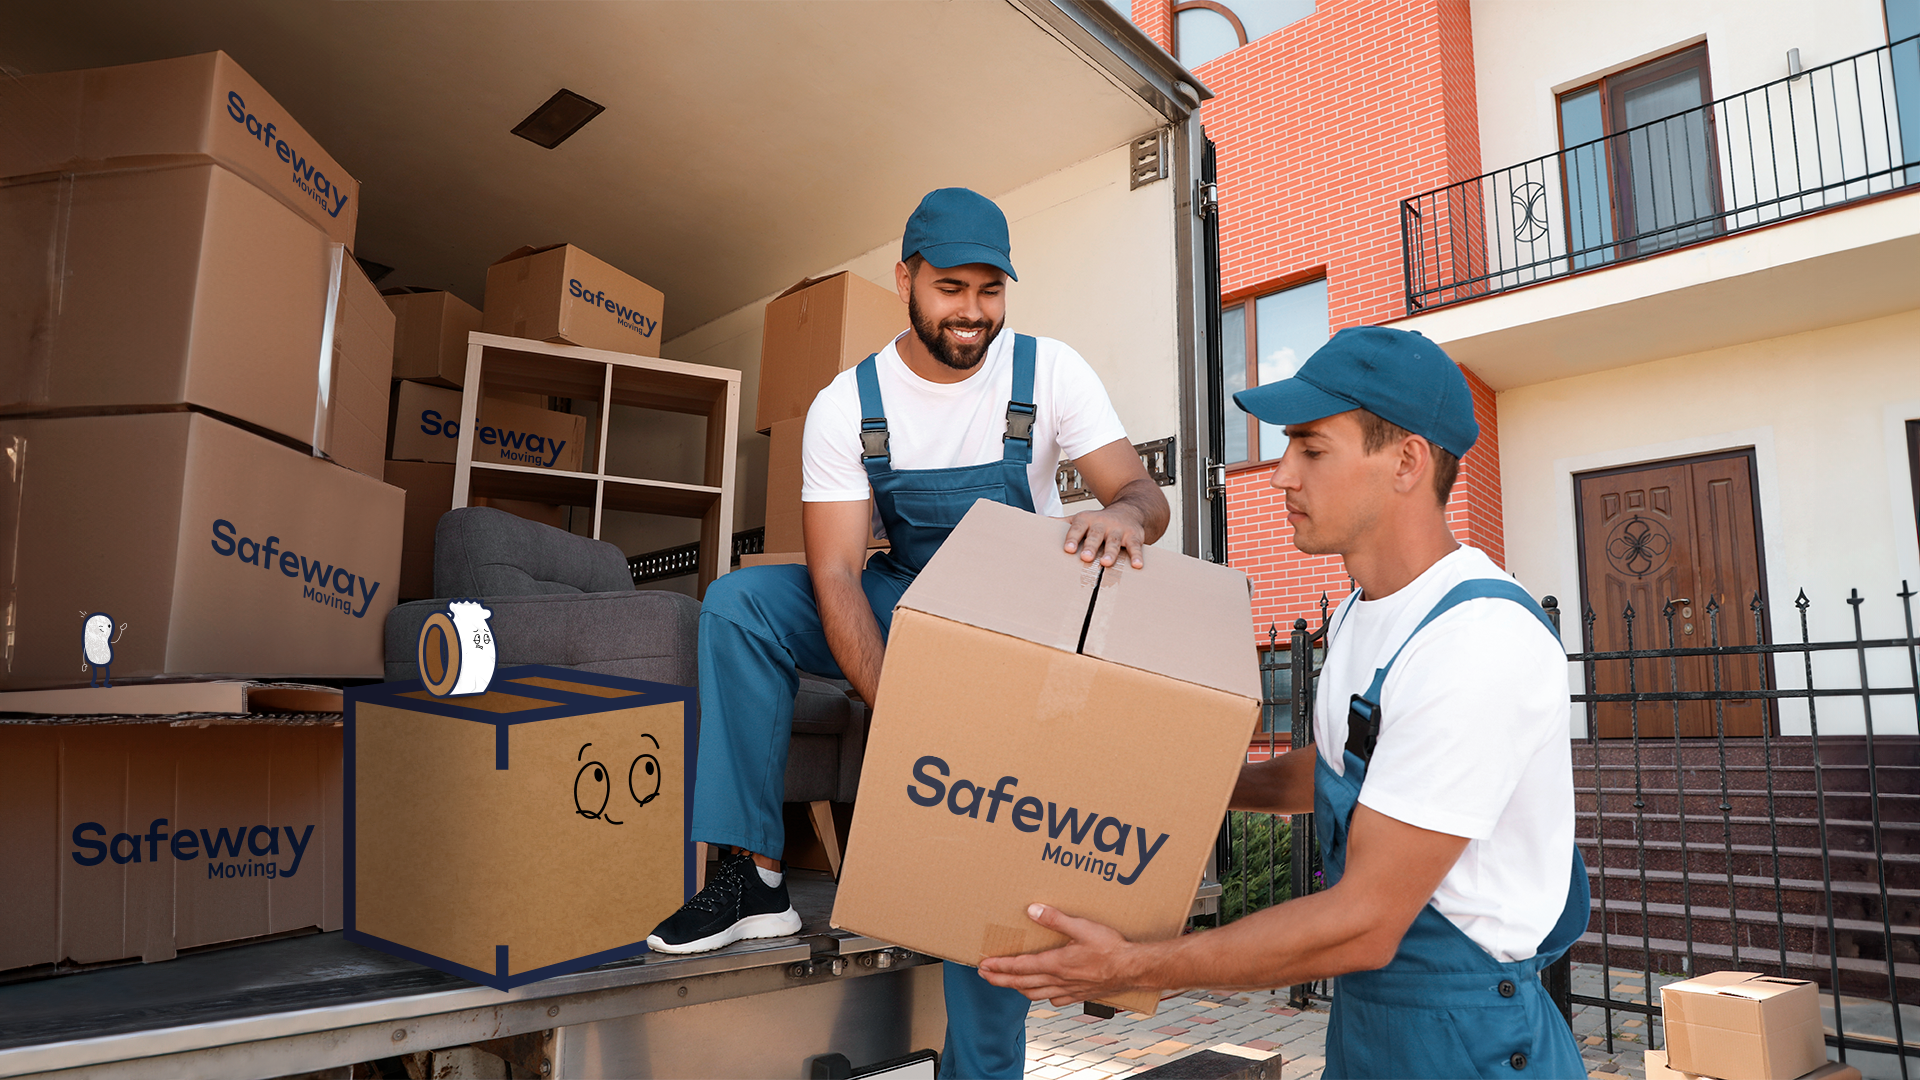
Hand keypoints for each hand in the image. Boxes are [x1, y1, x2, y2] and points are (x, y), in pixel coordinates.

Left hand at [976, 904, 1141, 1004]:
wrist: (1132, 969)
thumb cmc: (1110, 948)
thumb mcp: (1082, 927)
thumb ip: (1055, 919)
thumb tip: (1033, 910)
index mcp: (1055, 964)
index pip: (1019, 967)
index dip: (999, 966)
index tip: (983, 965)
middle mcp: (1058, 980)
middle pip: (1021, 983)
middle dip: (1000, 979)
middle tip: (985, 976)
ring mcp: (1068, 990)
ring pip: (1034, 994)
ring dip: (1016, 988)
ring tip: (1006, 983)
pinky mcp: (1078, 995)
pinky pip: (1053, 999)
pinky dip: (1040, 996)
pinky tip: (1042, 993)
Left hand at [1063, 505, 1147, 568]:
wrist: (1130, 510)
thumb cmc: (1099, 521)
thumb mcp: (1081, 519)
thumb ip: (1062, 523)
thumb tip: (1038, 524)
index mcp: (1086, 520)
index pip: (1077, 528)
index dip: (1073, 538)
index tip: (1068, 549)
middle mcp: (1102, 524)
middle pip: (1095, 535)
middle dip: (1091, 546)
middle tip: (1085, 557)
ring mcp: (1118, 530)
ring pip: (1114, 541)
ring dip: (1111, 552)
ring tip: (1107, 563)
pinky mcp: (1134, 536)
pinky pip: (1135, 546)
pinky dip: (1137, 555)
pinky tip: (1137, 565)